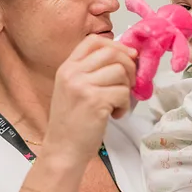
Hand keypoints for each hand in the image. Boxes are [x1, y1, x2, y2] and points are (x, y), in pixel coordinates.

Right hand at [43, 35, 136, 170]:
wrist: (62, 150)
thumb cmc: (72, 122)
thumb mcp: (74, 89)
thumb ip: (91, 72)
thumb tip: (127, 57)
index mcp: (67, 68)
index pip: (94, 41)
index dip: (116, 45)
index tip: (127, 57)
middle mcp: (73, 73)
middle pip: (112, 52)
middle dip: (128, 66)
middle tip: (129, 83)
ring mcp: (83, 86)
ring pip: (120, 72)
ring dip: (126, 88)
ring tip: (117, 103)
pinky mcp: (95, 101)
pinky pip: (123, 92)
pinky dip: (124, 105)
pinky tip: (114, 115)